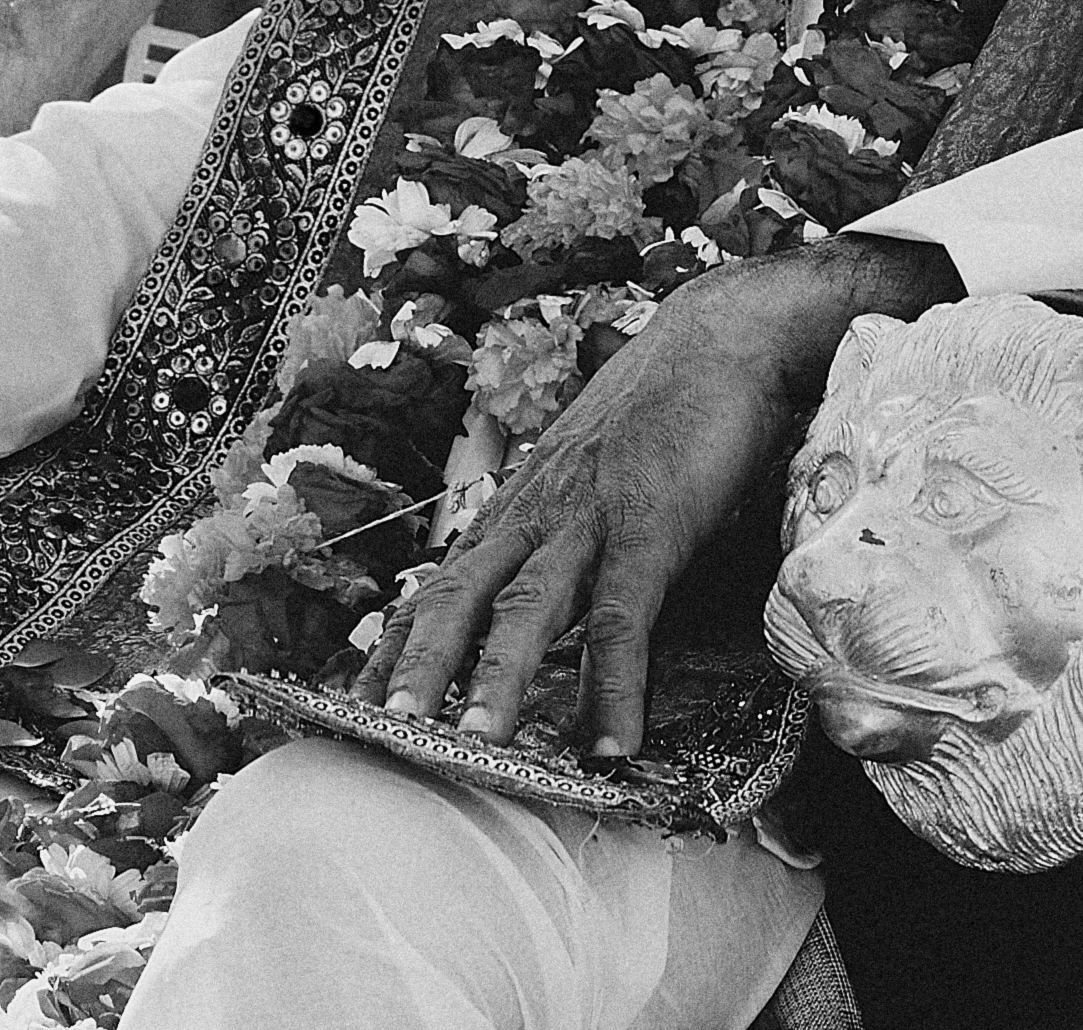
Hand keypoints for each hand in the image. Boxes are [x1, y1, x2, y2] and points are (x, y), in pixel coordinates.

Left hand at [356, 239, 956, 758]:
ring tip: (476, 747)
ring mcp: (590, 518)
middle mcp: (538, 512)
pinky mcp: (651, 526)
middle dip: (416, 666)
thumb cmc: (662, 409)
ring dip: (497, 679)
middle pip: (459, 595)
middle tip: (380, 733)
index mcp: (521, 504)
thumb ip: (560, 523)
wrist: (722, 336)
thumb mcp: (590, 470)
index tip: (359, 702)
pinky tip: (611, 747)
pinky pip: (623, 618)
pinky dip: (614, 687)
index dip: (399, 644)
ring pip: (527, 608)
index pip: (441, 580)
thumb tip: (547, 585)